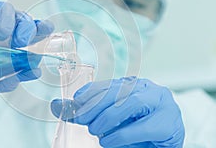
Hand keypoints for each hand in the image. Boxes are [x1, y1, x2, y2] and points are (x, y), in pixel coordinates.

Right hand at [0, 0, 53, 98]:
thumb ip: (17, 74)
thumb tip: (35, 70)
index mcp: (16, 39)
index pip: (35, 29)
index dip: (43, 27)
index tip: (47, 29)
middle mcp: (6, 25)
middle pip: (22, 18)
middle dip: (25, 27)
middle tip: (20, 41)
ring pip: (4, 8)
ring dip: (6, 20)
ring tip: (0, 35)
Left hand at [51, 77, 184, 147]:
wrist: (166, 142)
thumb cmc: (137, 127)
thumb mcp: (111, 118)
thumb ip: (87, 112)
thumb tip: (57, 106)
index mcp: (134, 85)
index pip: (110, 84)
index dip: (91, 91)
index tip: (76, 101)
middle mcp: (147, 89)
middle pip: (119, 91)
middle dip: (96, 105)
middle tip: (82, 119)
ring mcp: (161, 104)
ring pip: (131, 103)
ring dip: (108, 118)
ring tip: (96, 131)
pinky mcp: (168, 123)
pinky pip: (142, 127)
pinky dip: (121, 135)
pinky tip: (109, 141)